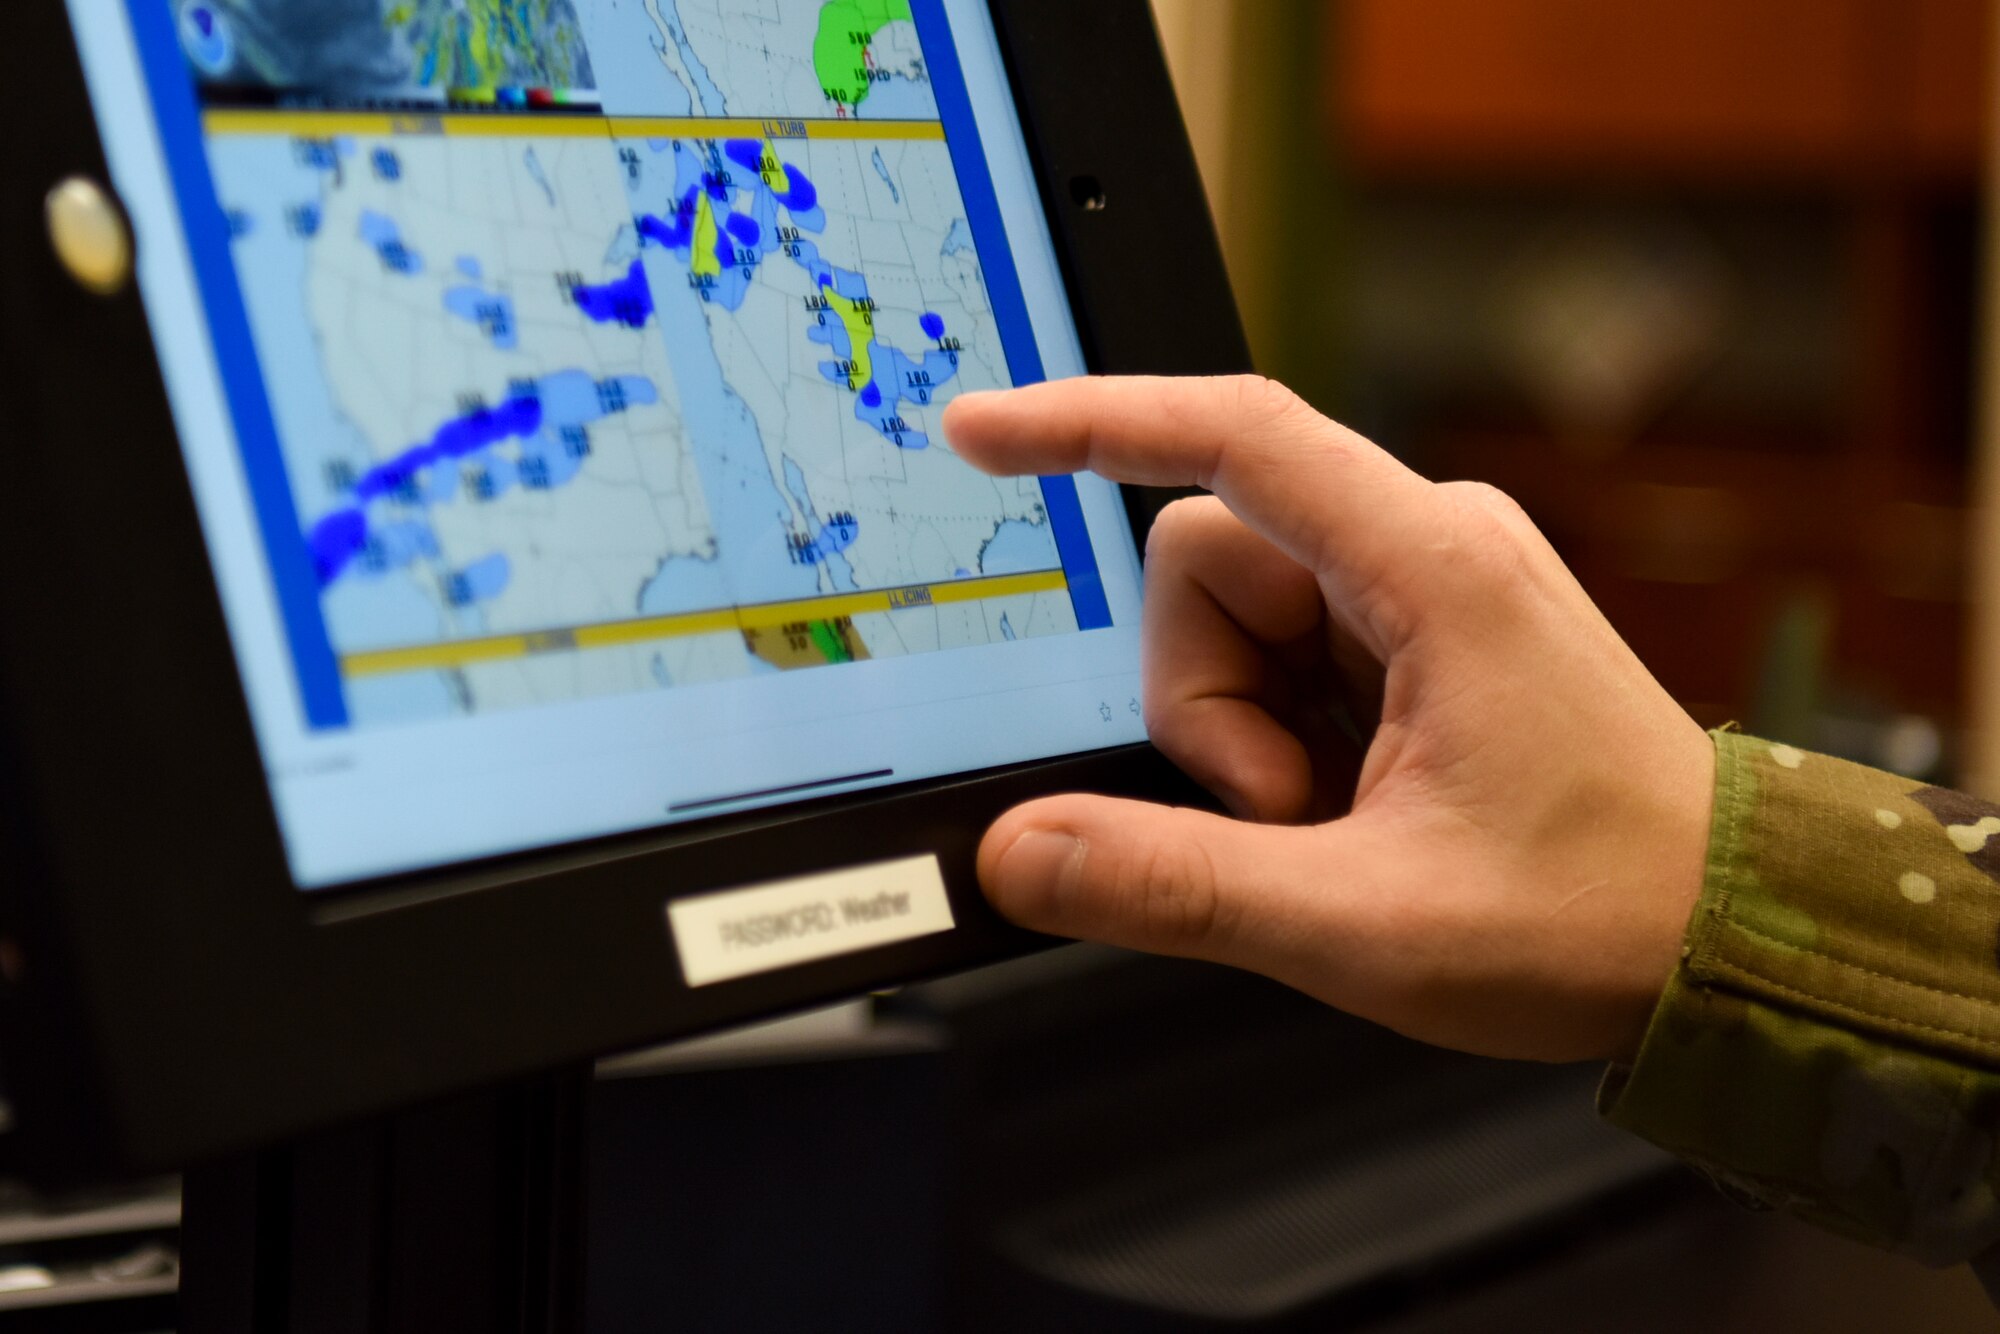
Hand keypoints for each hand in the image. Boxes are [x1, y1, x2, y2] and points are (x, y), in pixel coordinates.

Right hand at [942, 376, 1713, 1063]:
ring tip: (1333, 825)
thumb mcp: (1362, 919)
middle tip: (1288, 815)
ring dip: (1243, 738)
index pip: (1230, 438)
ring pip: (1234, 620)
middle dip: (1206, 709)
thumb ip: (1174, 885)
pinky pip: (1284, 656)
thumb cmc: (1600, 916)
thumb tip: (1023, 851)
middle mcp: (1431, 547)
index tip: (981, 432)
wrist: (1726, 940)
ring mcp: (1425, 588)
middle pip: (1206, 565)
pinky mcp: (1418, 632)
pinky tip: (1348, 807)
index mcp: (1432, 568)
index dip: (1089, 422)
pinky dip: (1280, 742)